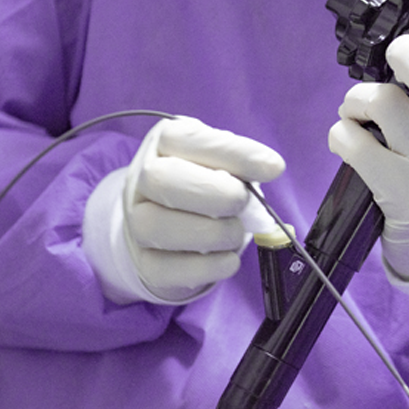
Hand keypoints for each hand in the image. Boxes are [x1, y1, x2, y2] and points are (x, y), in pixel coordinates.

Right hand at [83, 116, 284, 303]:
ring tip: (235, 233)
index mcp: (166, 141)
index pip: (191, 139)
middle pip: (161, 180)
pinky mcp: (144, 262)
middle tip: (243, 204)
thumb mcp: (222, 160)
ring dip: (212, 233)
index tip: (272, 168)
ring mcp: (136, 221)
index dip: (235, 154)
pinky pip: (166, 268)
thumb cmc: (204, 183)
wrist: (172, 222)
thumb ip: (242, 162)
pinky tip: (228, 259)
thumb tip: (269, 168)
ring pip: (157, 226)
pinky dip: (206, 267)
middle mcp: (142, 178)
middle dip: (215, 195)